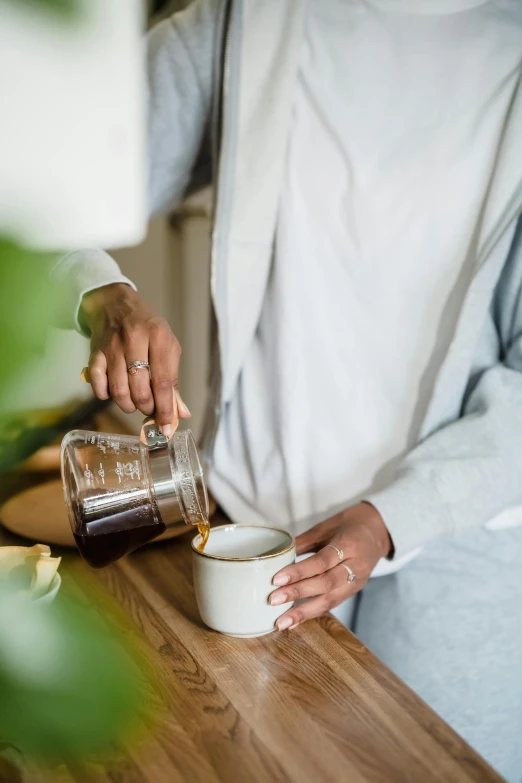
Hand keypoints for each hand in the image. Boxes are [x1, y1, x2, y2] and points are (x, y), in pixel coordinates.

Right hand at [80, 283, 190, 435]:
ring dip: (128, 405)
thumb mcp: (167, 346)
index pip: (164, 382)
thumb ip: (173, 380)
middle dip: (147, 408)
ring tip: (134, 402)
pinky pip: (99, 384)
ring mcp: (112, 346)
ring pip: (119, 390)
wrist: (115, 303)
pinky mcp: (95, 352)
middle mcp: (135, 339)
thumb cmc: (147, 327)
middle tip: (149, 408)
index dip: (166, 409)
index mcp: (159, 337)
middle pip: (140, 390)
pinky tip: (113, 392)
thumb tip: (181, 413)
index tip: (167, 427)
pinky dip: (106, 395)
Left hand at [270, 503, 391, 630]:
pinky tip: (294, 622)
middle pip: (326, 584)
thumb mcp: (326, 527)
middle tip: (273, 600)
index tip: (277, 579)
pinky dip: (312, 613)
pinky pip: (332, 604)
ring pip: (330, 600)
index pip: (322, 561)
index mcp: (349, 545)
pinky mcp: (354, 591)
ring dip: (304, 612)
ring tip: (282, 622)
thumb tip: (277, 555)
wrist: (378, 531)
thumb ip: (303, 542)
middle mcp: (356, 566)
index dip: (299, 571)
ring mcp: (357, 581)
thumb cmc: (349, 525)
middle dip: (298, 593)